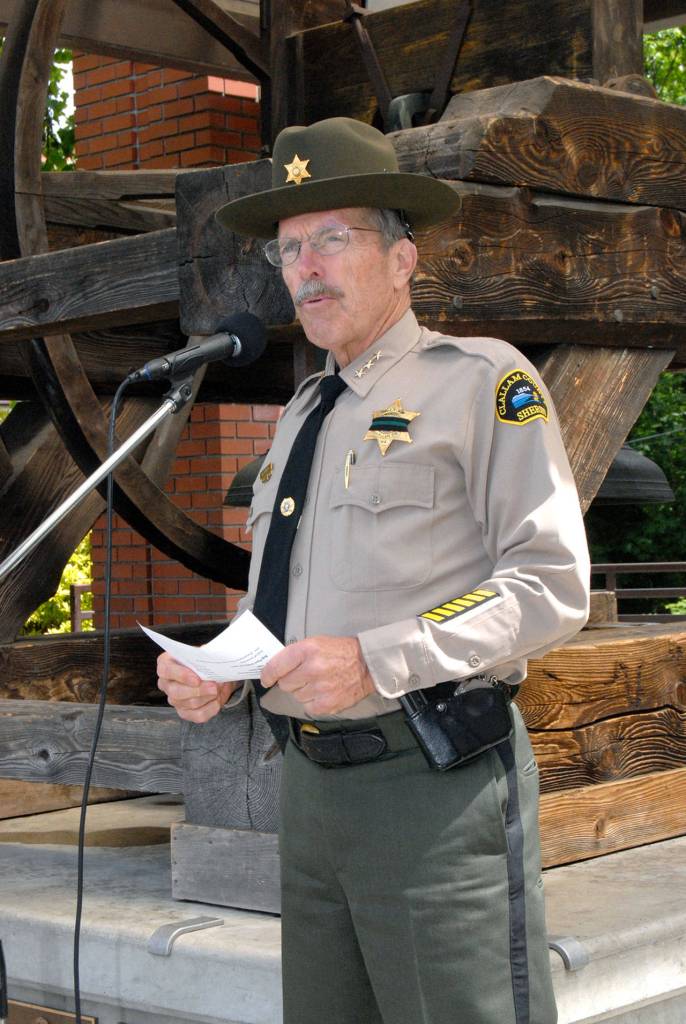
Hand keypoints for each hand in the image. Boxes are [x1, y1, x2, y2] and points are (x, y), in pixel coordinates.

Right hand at [156, 651, 237, 722]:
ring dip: (207, 697)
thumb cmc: (204, 662)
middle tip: (214, 686)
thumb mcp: (203, 653)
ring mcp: (174, 700)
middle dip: (198, 690)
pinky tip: (217, 701)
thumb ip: (204, 656)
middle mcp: (166, 684)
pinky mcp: (185, 712)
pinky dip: (210, 708)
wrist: (215, 674)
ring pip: (188, 704)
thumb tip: (211, 661)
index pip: (166, 671)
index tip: (197, 679)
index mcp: (165, 664)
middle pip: (176, 692)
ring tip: (218, 689)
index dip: (181, 676)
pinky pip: (197, 715)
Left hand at [261, 636, 375, 715]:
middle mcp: (312, 669)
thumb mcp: (316, 643)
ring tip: (318, 682)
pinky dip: (313, 701)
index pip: (276, 667)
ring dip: (303, 691)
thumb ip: (295, 655)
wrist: (368, 665)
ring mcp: (320, 688)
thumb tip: (275, 669)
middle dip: (291, 681)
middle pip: (284, 684)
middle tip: (304, 676)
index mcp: (307, 650)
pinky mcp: (327, 704)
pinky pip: (307, 707)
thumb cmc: (340, 652)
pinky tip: (324, 692)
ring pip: (296, 696)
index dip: (267, 674)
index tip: (266, 678)